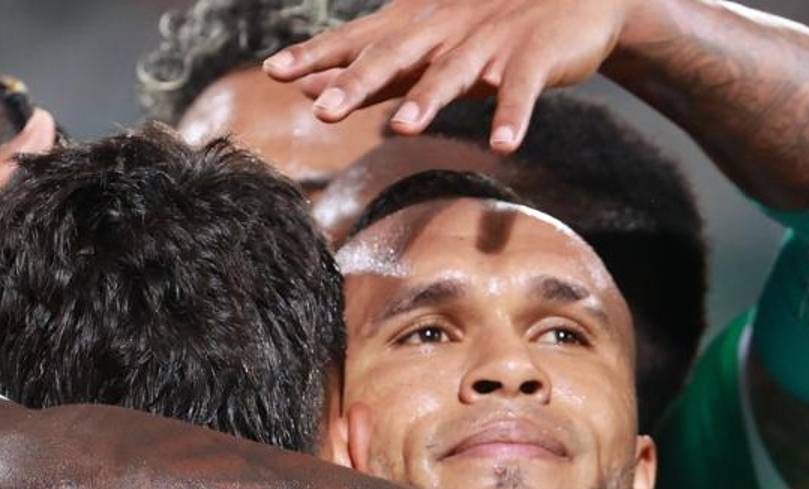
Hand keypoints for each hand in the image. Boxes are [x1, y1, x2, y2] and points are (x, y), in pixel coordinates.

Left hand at [263, 0, 635, 150]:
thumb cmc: (489, 24)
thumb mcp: (428, 44)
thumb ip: (377, 70)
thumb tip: (313, 90)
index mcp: (416, 26)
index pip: (357, 41)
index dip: (317, 55)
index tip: (275, 71)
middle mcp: (445, 31)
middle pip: (394, 58)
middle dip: (356, 82)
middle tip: (321, 110)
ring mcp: (490, 43)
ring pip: (454, 74)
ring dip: (428, 100)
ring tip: (403, 129)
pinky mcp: (534, 56)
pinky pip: (522, 90)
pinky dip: (513, 116)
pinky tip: (503, 144)